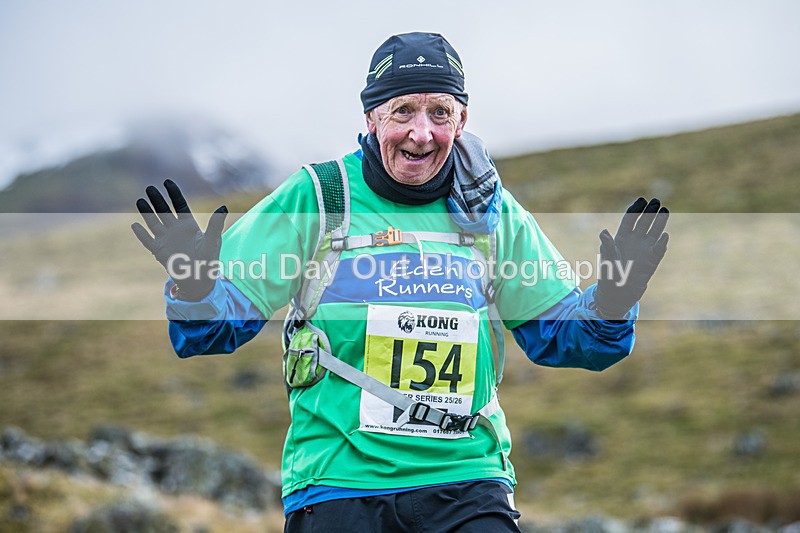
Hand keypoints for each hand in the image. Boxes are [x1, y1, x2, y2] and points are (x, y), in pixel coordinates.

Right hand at [131, 179, 227, 300]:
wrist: (200, 281)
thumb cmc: (209, 260)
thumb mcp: (213, 241)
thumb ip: (216, 224)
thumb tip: (223, 207)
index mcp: (189, 225)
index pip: (180, 205)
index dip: (174, 193)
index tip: (167, 181)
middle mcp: (176, 230)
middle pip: (164, 211)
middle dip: (157, 200)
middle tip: (149, 188)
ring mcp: (167, 240)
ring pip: (154, 223)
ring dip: (147, 213)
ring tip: (140, 201)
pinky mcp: (160, 252)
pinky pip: (149, 241)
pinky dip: (142, 234)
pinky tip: (135, 225)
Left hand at [594, 197, 668, 318]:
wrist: (617, 294)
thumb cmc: (609, 276)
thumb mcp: (607, 260)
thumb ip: (607, 246)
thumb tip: (603, 232)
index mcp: (621, 238)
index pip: (630, 220)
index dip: (636, 209)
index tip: (642, 199)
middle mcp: (634, 242)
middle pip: (644, 223)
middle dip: (650, 212)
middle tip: (657, 201)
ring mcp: (644, 250)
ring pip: (654, 233)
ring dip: (659, 223)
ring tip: (665, 211)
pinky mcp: (651, 261)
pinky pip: (658, 251)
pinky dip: (661, 244)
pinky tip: (664, 236)